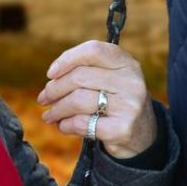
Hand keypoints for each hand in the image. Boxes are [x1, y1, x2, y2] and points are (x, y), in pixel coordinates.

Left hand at [36, 40, 156, 158]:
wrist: (143, 134)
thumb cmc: (117, 101)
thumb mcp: (112, 79)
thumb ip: (87, 71)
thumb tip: (52, 78)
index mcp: (127, 63)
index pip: (93, 50)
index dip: (67, 59)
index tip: (50, 74)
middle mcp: (131, 81)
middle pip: (79, 77)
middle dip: (55, 89)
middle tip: (43, 98)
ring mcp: (129, 106)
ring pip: (78, 101)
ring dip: (56, 109)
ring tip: (49, 115)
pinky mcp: (122, 129)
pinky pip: (82, 123)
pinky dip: (66, 125)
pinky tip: (63, 126)